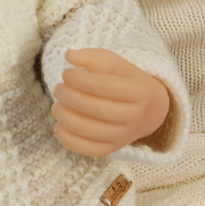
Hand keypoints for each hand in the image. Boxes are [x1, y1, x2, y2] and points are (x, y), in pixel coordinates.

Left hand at [51, 49, 169, 156]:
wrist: (148, 110)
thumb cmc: (124, 81)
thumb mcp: (114, 64)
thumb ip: (91, 57)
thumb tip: (68, 55)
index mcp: (139, 92)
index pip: (106, 87)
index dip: (80, 80)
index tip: (66, 74)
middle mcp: (135, 116)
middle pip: (98, 110)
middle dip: (71, 98)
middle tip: (58, 89)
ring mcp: (124, 136)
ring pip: (92, 132)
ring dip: (66, 118)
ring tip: (56, 106)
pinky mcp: (112, 149)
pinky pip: (88, 150)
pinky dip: (69, 140)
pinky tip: (58, 126)